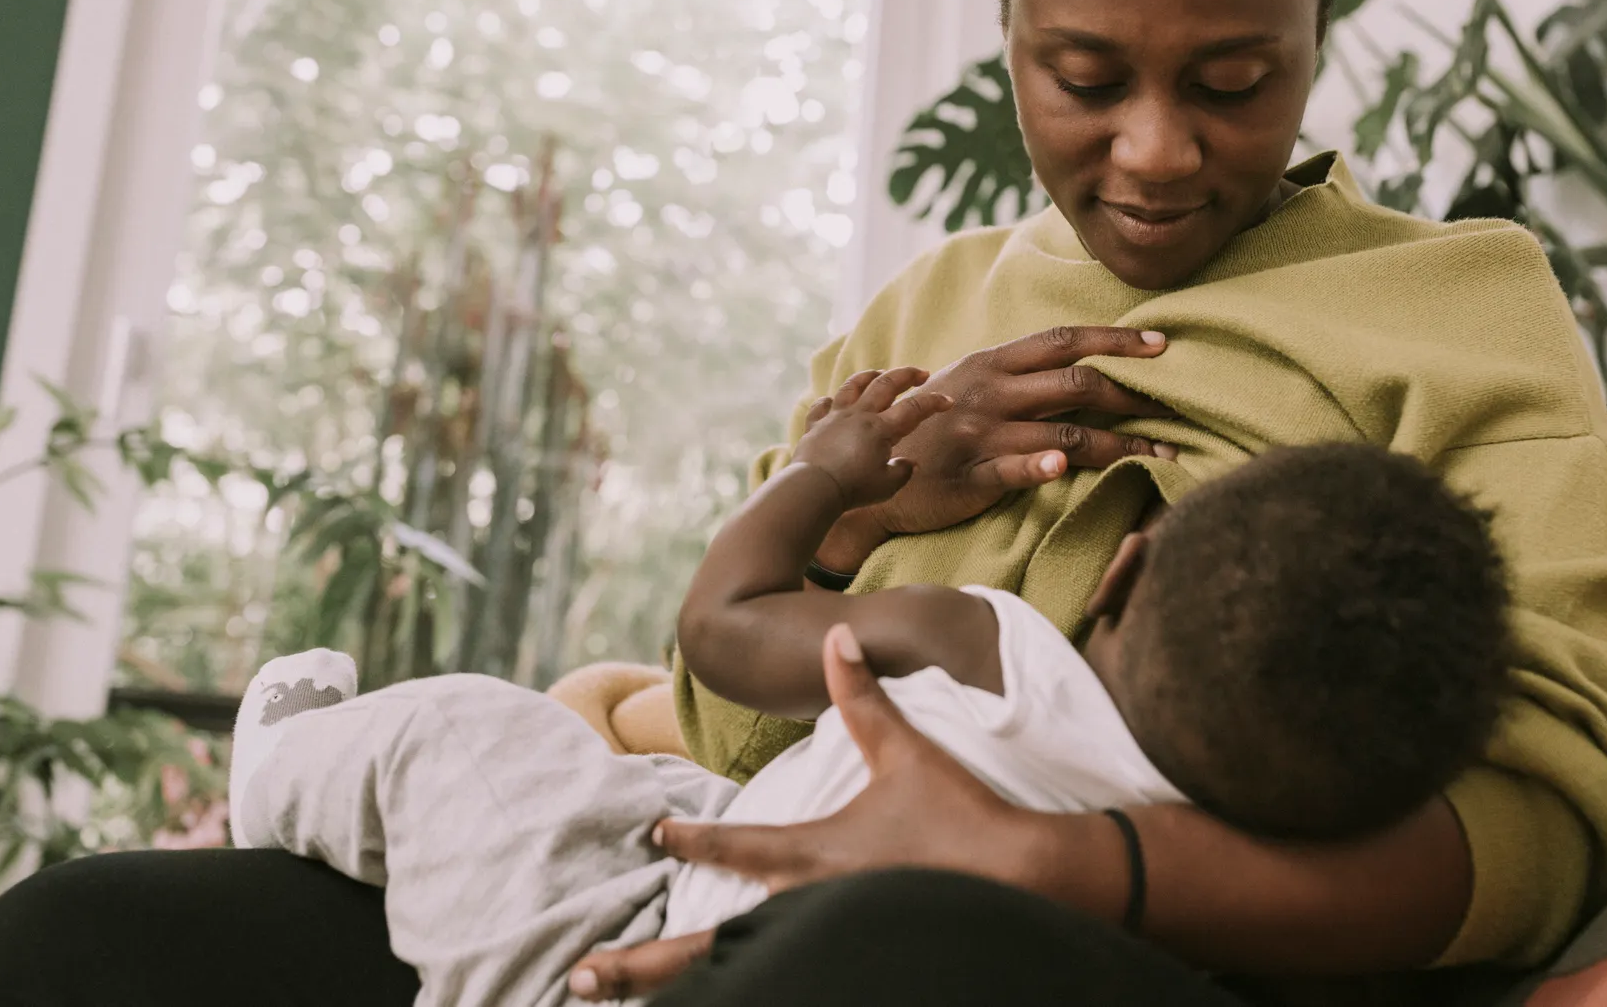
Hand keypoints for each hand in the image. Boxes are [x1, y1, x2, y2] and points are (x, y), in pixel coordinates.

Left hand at [568, 622, 1046, 1000]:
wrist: (1027, 881)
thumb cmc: (962, 816)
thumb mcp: (908, 751)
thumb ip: (864, 696)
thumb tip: (837, 636)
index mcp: (813, 857)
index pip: (732, 849)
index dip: (689, 842)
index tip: (654, 836)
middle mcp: (808, 911)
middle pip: (706, 949)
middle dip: (639, 965)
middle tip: (579, 976)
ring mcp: (829, 947)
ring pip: (737, 981)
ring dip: (677, 995)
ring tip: (618, 1006)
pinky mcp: (855, 971)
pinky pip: (786, 989)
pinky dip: (748, 997)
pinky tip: (724, 1006)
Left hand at [790, 368, 952, 509]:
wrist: (814, 488)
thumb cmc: (853, 489)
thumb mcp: (887, 485)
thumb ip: (901, 471)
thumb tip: (909, 464)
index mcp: (881, 428)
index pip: (914, 409)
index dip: (933, 403)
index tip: (947, 401)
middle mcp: (859, 415)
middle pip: (886, 384)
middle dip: (906, 375)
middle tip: (920, 373)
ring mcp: (835, 417)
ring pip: (853, 385)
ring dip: (869, 376)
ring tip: (878, 373)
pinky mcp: (815, 425)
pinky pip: (822, 406)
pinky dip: (829, 401)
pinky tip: (833, 401)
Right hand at [822, 327, 1179, 558]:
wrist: (870, 468)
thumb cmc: (932, 423)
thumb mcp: (970, 384)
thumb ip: (1020, 375)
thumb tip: (1080, 364)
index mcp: (994, 363)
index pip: (1065, 341)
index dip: (1117, 340)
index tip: (1163, 344)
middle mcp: (992, 392)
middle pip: (1077, 384)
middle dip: (1136, 396)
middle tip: (1180, 408)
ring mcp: (981, 434)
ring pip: (1064, 431)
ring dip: (1122, 444)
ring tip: (1165, 454)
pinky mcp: (970, 477)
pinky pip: (1011, 468)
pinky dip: (1040, 464)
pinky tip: (1066, 464)